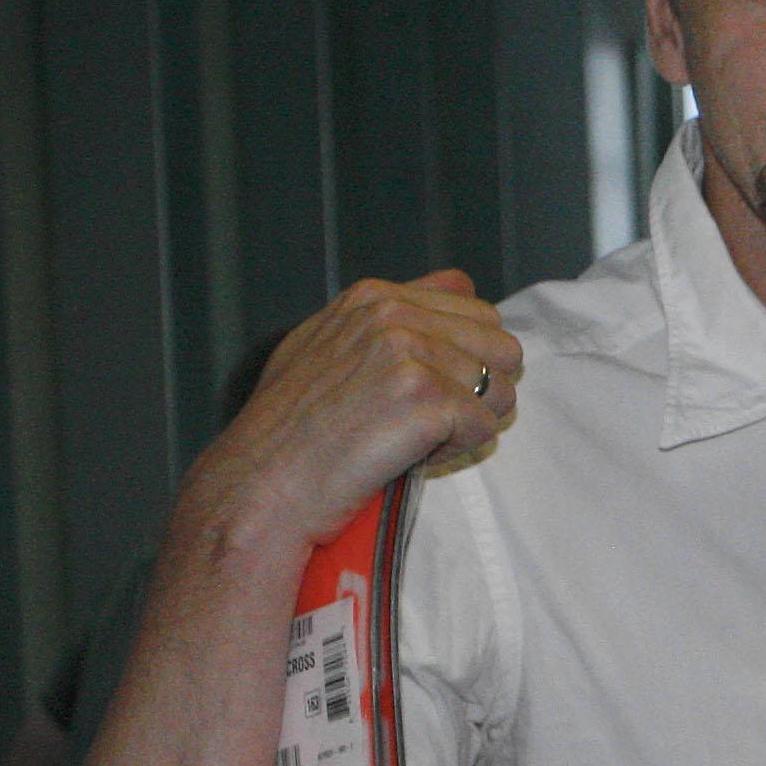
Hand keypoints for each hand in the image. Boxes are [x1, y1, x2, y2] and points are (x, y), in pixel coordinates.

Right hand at [198, 271, 519, 546]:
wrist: (263, 482)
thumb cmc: (293, 427)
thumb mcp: (330, 343)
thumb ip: (396, 314)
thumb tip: (460, 283)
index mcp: (376, 298)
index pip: (478, 313)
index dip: (466, 360)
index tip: (420, 390)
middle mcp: (394, 314)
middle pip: (502, 348)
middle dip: (478, 391)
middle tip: (422, 419)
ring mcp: (410, 353)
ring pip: (500, 391)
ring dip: (465, 425)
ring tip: (407, 437)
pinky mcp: (426, 398)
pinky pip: (485, 428)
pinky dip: (456, 452)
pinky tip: (408, 455)